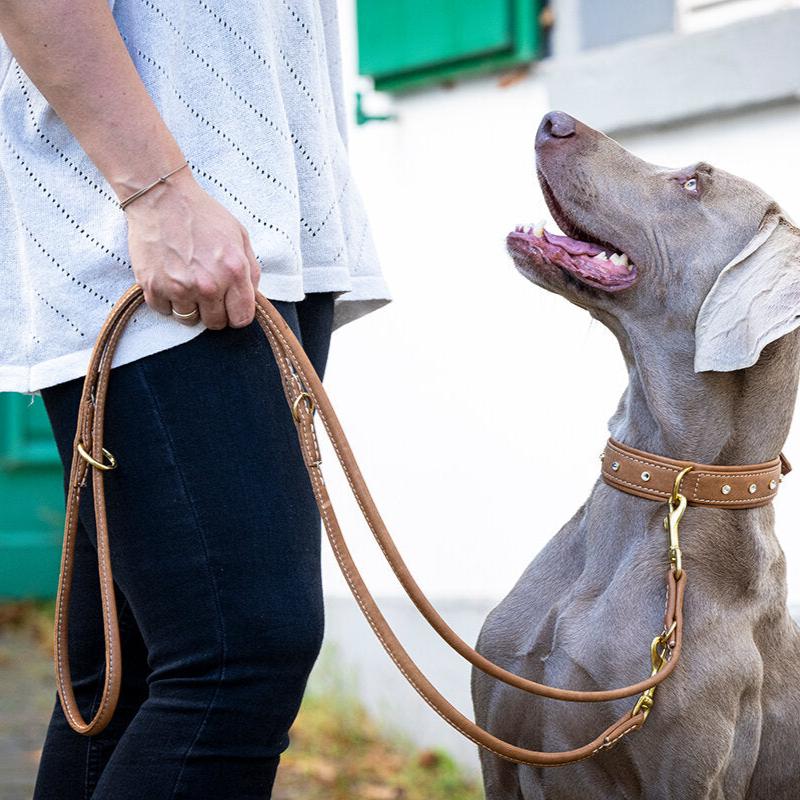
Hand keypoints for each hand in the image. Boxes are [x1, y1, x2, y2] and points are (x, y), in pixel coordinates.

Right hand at [124, 169, 260, 327]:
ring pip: (189, 320)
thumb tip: (251, 297)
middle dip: (214, 311)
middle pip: (215, 323)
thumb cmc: (203, 215)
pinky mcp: (153, 286)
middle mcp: (208, 285)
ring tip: (187, 283)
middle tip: (207, 291)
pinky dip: (167, 300)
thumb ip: (251, 270)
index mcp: (234, 272)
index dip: (237, 314)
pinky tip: (169, 279)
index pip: (242, 319)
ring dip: (190, 306)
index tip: (231, 306)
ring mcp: (179, 288)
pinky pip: (164, 310)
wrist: (161, 197)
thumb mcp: (240, 236)